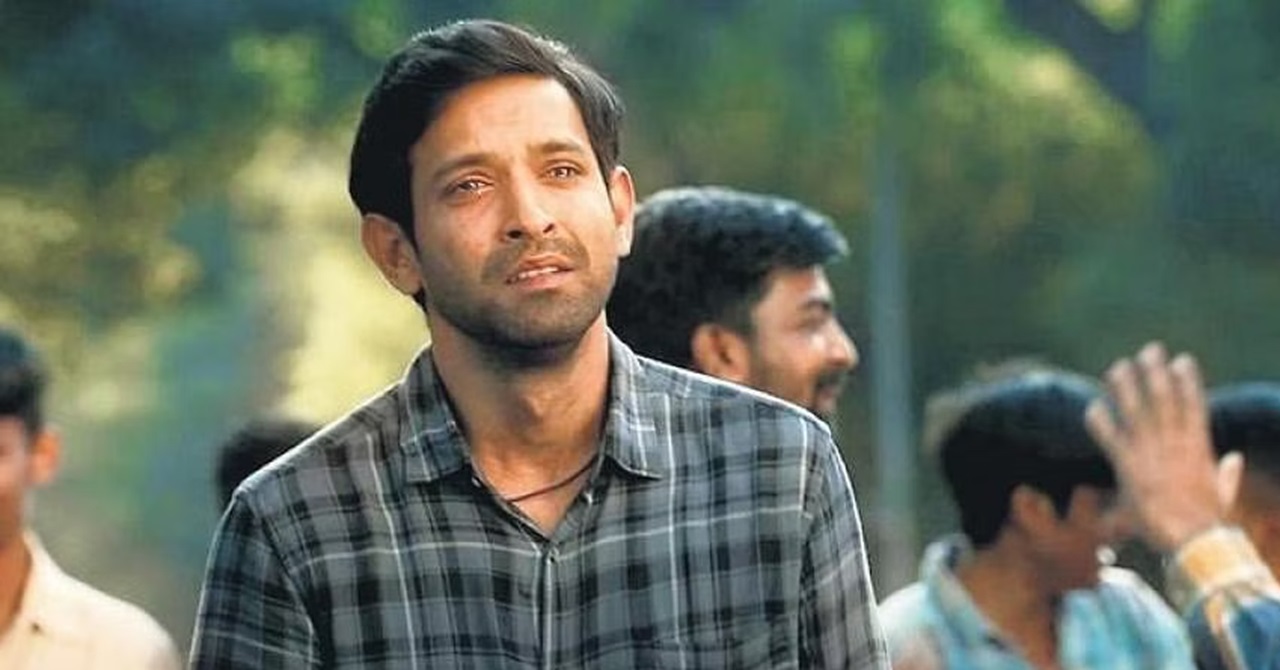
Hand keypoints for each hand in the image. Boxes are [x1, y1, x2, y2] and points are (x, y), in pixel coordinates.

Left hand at [1085, 342, 1230, 551]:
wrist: (1192, 538)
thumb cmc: (1209, 520)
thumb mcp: (1223, 492)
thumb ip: (1228, 473)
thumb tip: (1235, 460)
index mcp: (1199, 445)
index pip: (1194, 403)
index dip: (1188, 379)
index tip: (1182, 360)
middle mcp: (1173, 442)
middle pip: (1163, 397)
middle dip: (1155, 371)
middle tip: (1148, 350)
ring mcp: (1150, 452)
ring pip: (1136, 409)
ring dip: (1126, 386)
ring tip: (1118, 367)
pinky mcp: (1129, 466)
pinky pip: (1109, 437)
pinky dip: (1100, 422)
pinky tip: (1092, 407)